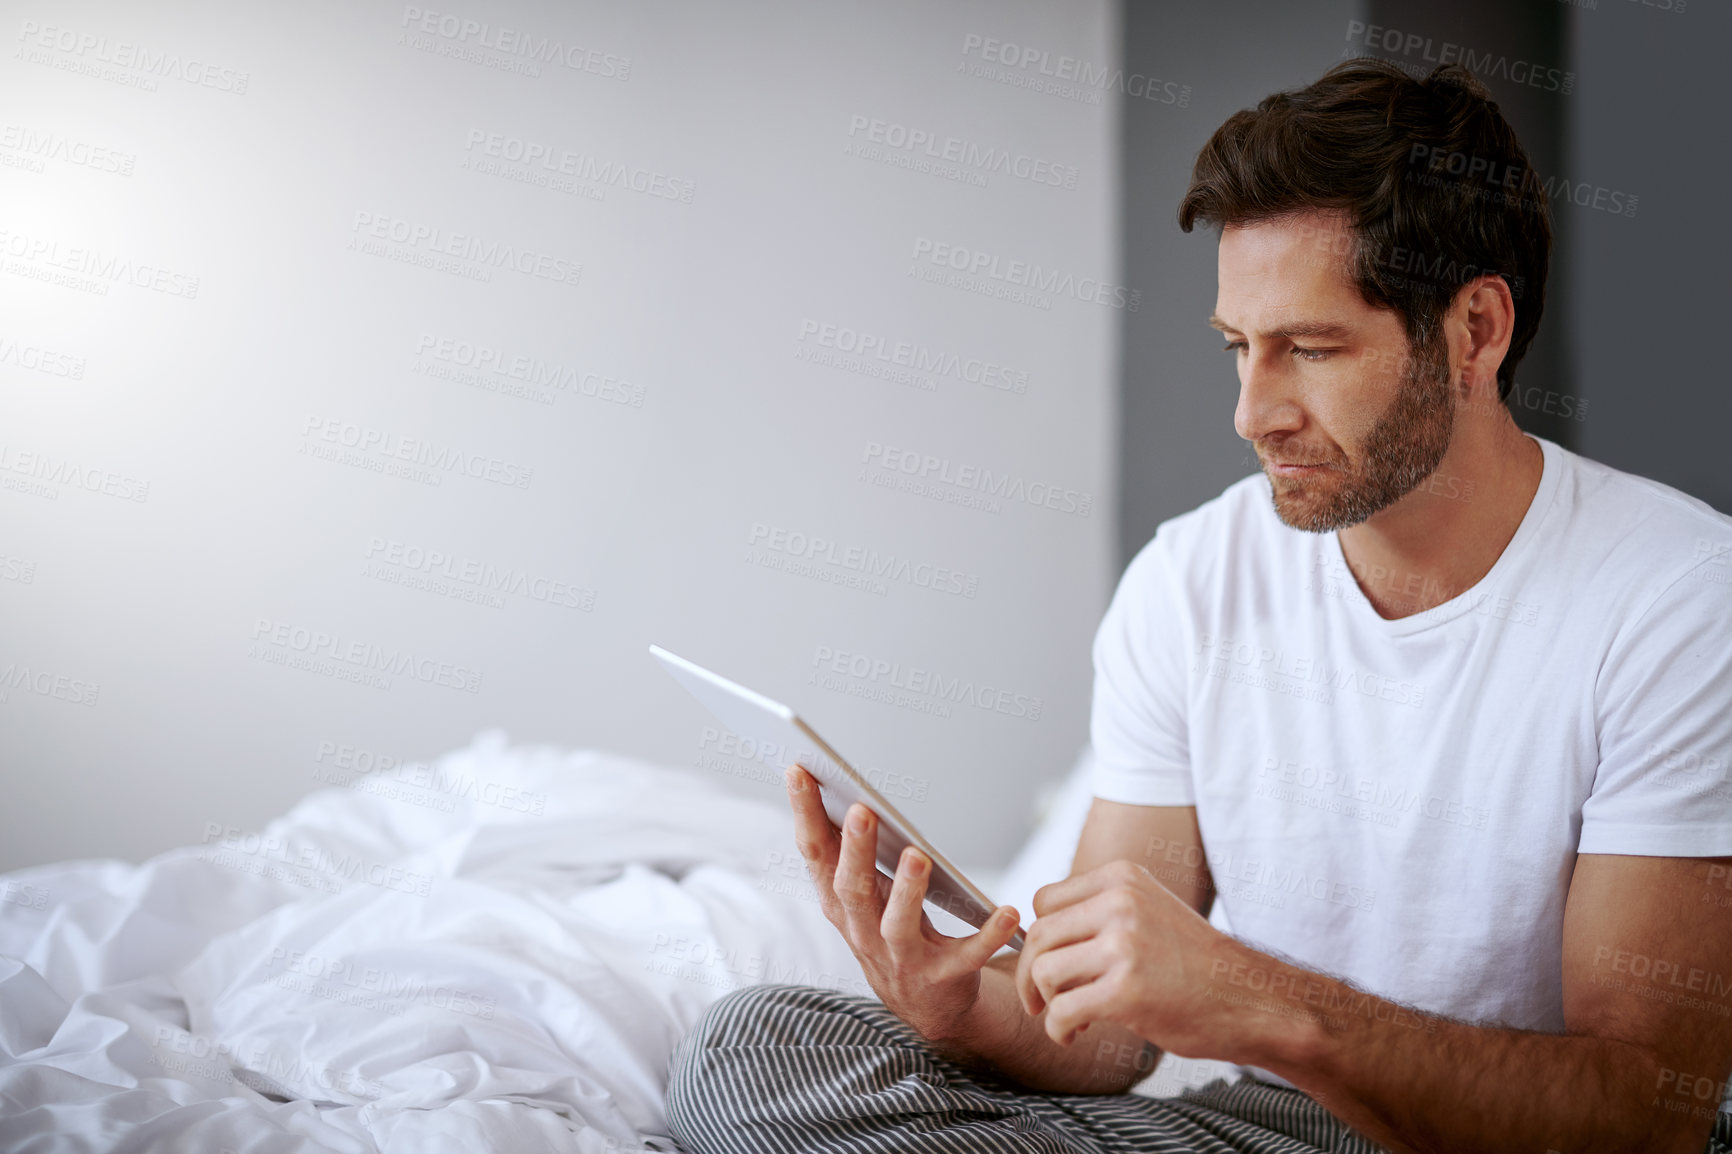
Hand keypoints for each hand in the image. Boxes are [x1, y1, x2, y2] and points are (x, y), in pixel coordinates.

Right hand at [785, 765, 1019, 1040]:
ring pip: (897, 925)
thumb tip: (841, 789)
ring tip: (918, 855)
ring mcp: (902, 958)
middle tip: (861, 810)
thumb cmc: (893, 932)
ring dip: (906, 891)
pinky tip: (1008, 911)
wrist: (927, 1006)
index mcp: (840, 903)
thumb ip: (849, 852)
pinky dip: (987, 935)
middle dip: (855, 851)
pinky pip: (966, 956)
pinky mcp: (944, 977)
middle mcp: (863, 932)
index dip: (805, 815)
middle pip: (851, 889)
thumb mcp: (863, 894)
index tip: (799, 770)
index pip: (815, 855)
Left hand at [1015, 860, 1231, 1053]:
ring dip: (1046, 1002)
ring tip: (1070, 1018)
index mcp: (1122, 878)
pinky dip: (1058, 1029)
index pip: (1044, 900)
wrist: (1251, 999)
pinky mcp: (1127, 991)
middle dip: (1031, 974)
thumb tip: (1035, 937)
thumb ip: (1099, 914)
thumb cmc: (1195, 965)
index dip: (1039, 938)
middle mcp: (1120, 903)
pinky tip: (1075, 1035)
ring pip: (1043, 971)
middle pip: (1039, 936)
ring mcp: (1124, 945)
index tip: (1050, 964)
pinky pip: (1062, 1010)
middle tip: (1042, 1001)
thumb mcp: (1148, 912)